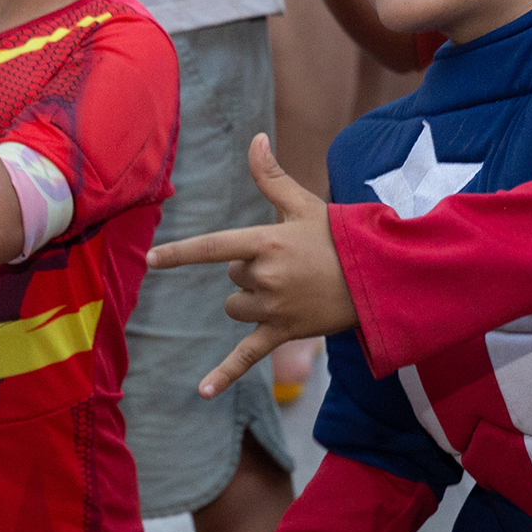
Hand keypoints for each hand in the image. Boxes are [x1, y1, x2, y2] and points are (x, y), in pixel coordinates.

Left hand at [146, 133, 356, 395]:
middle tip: (292, 265)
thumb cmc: (339, 236)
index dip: (180, 254)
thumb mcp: (303, 204)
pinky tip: (202, 394)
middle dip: (253, 272)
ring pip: (236, 307)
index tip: (153, 259)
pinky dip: (224, 376)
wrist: (378, 276)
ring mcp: (274, 308)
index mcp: (265, 242)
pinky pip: (246, 357)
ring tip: (291, 290)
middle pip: (232, 278)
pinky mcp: (284, 333)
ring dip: (252, 301)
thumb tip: (255, 138)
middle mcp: (265, 277)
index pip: (212, 247)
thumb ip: (271, 176)